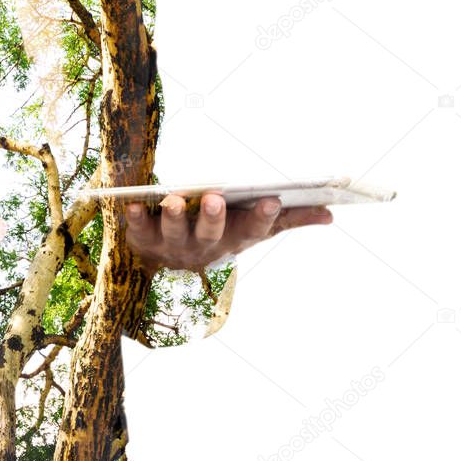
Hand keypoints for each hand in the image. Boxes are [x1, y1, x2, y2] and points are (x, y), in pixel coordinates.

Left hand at [125, 193, 332, 274]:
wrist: (169, 264)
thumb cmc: (219, 234)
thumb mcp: (252, 228)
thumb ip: (288, 220)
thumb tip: (330, 213)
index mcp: (234, 238)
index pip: (253, 231)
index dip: (262, 217)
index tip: (274, 199)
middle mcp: (204, 245)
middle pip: (211, 233)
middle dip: (215, 216)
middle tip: (216, 197)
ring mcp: (173, 244)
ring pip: (174, 232)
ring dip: (174, 216)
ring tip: (174, 198)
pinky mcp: (144, 239)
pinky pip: (138, 230)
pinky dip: (134, 218)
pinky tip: (130, 203)